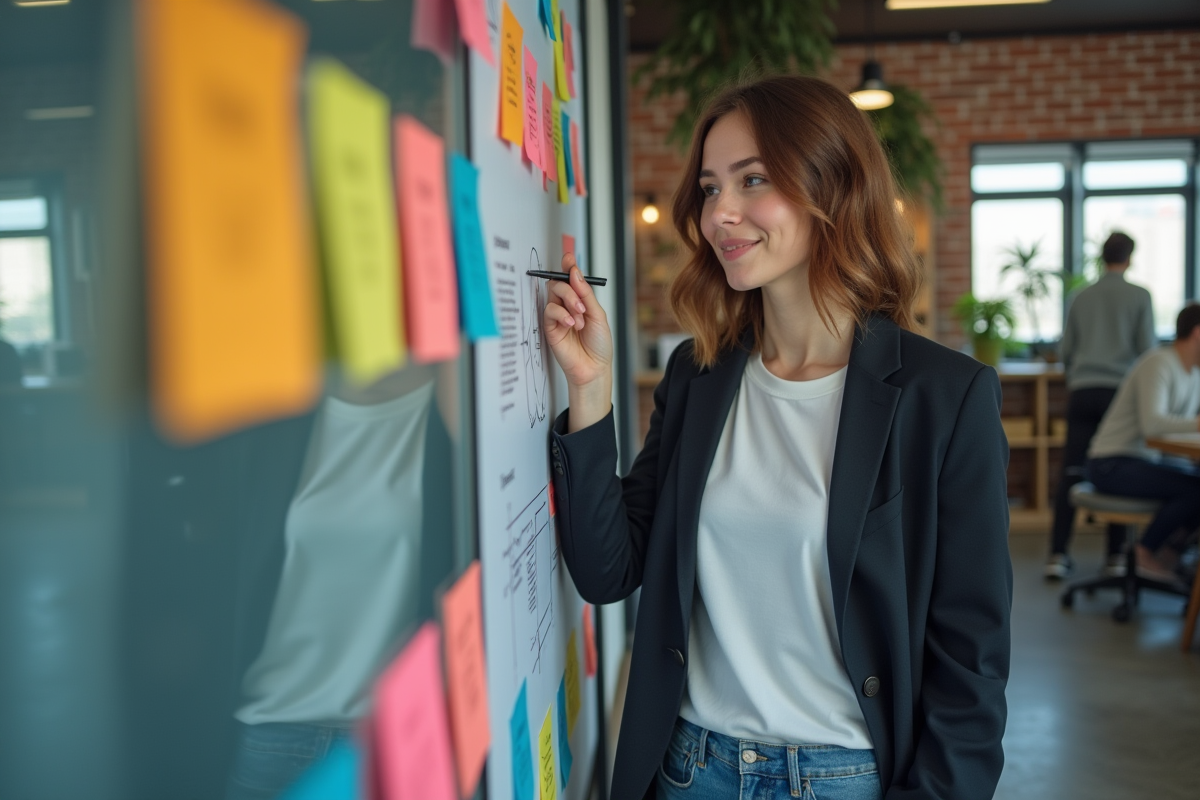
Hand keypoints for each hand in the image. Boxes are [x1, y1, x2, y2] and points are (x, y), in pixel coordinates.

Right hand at [543, 255, 612, 429]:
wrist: (594, 368)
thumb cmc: (599, 345)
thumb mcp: (598, 315)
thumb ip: (585, 294)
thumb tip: (575, 272)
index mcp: (581, 301)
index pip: (572, 279)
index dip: (568, 266)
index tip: (568, 257)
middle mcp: (568, 306)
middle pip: (559, 283)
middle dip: (570, 289)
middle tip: (581, 304)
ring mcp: (558, 316)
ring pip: (553, 293)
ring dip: (569, 303)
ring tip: (579, 320)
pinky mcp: (549, 327)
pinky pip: (549, 310)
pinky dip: (561, 314)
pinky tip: (570, 324)